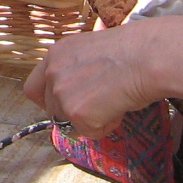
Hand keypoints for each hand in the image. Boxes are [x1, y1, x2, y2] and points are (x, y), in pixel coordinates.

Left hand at [25, 21, 167, 137]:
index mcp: (56, 53)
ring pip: (69, 122)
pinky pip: (89, 132)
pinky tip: (119, 108)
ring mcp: (61, 93)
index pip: (34, 87)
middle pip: (51, 109)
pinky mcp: (76, 113)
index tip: (65, 105)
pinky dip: (105, 126)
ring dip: (91, 119)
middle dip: (73, 112)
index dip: (49, 100)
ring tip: (114, 101)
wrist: (148, 56)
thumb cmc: (133, 50)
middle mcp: (52, 72)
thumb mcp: (93, 50)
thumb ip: (78, 68)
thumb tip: (81, 87)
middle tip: (100, 104)